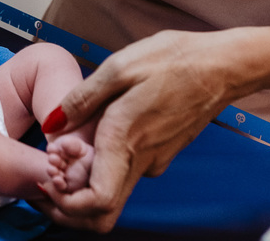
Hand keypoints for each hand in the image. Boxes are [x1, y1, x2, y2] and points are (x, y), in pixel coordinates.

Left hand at [34, 30, 244, 231]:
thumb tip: (51, 123)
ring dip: (84, 180)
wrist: (222, 66)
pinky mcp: (161, 153)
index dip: (66, 203)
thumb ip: (82, 97)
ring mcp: (155, 160)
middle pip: (102, 210)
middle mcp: (142, 160)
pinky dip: (105, 163)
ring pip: (113, 188)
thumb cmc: (175, 60)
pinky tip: (95, 134)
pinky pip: (126, 169)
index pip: (97, 202)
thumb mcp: (120, 66)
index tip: (48, 179)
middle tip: (47, 177)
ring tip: (65, 148)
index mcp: (127, 139)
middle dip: (67, 202)